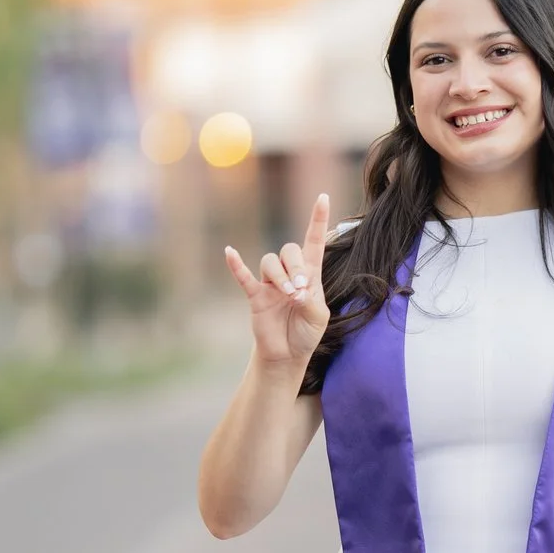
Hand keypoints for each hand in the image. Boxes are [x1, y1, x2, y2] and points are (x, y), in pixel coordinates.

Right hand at [223, 192, 331, 371]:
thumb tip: (295, 289)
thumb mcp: (318, 317)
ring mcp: (270, 283)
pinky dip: (236, 264)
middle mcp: (289, 273)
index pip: (314, 241)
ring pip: (270, 262)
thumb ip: (310, 300)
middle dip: (296, 267)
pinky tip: (230, 252)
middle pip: (289, 250)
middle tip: (299, 290)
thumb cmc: (306, 332)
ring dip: (280, 275)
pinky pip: (243, 276)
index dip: (318, 220)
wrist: (288, 355)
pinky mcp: (255, 296)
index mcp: (310, 274)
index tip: (323, 197)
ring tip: (288, 295)